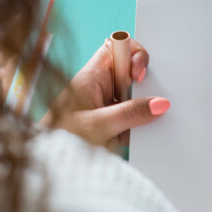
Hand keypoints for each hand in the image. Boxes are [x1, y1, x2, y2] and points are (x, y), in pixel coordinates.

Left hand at [39, 39, 169, 146]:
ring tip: (136, 124)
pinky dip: (138, 124)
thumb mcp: (99, 125)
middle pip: (132, 71)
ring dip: (142, 108)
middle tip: (146, 102)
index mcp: (93, 75)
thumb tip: (159, 104)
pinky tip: (134, 135)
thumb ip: (130, 113)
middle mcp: (101, 85)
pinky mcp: (113, 121)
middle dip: (144, 85)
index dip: (133, 54)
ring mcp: (108, 103)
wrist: (51, 164)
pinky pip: (133, 115)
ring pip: (135, 96)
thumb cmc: (61, 138)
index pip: (117, 47)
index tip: (138, 75)